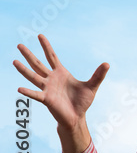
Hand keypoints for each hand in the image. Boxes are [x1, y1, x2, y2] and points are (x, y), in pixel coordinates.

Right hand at [14, 35, 108, 151]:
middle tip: (19, 45)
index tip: (39, 35)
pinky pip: (36, 95)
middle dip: (29, 55)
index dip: (46, 46)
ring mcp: (47, 89)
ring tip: (14, 61)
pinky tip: (19, 89)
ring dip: (24, 70)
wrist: (77, 117)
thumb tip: (107, 64)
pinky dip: (28, 92)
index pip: (52, 56)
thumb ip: (98, 75)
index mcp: (61, 73)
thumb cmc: (82, 101)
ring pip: (33, 77)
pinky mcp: (46, 99)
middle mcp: (51, 79)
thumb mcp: (93, 86)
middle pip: (38, 64)